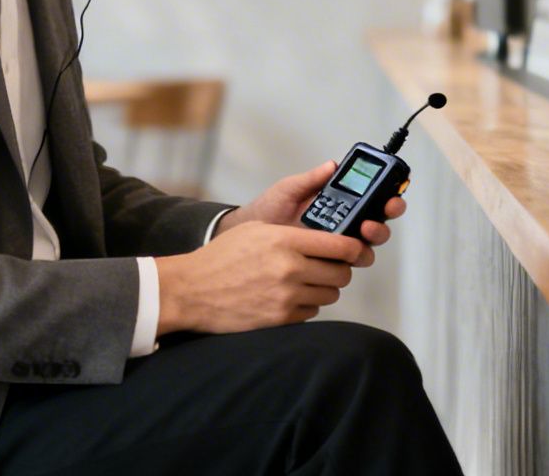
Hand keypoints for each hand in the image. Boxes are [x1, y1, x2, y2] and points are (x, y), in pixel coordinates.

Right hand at [154, 222, 363, 334]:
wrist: (192, 290)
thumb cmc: (223, 257)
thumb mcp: (258, 230)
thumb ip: (294, 232)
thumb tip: (328, 238)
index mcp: (286, 240)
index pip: (341, 246)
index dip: (355, 249)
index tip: (355, 250)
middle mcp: (290, 268)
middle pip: (342, 273)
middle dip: (339, 270)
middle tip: (328, 267)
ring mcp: (286, 296)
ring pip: (330, 294)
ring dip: (323, 289)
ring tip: (304, 282)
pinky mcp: (281, 319)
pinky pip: (312, 312)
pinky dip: (307, 305)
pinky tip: (289, 297)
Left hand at [214, 161, 406, 252]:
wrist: (248, 237)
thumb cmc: (269, 210)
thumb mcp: (289, 189)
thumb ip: (310, 179)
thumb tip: (332, 165)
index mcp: (340, 204)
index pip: (371, 200)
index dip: (387, 196)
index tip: (390, 194)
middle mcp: (344, 226)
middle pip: (377, 225)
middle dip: (384, 220)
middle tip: (376, 216)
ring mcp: (336, 248)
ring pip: (366, 248)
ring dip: (371, 239)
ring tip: (362, 231)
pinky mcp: (325, 266)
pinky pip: (345, 267)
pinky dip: (350, 260)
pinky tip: (344, 253)